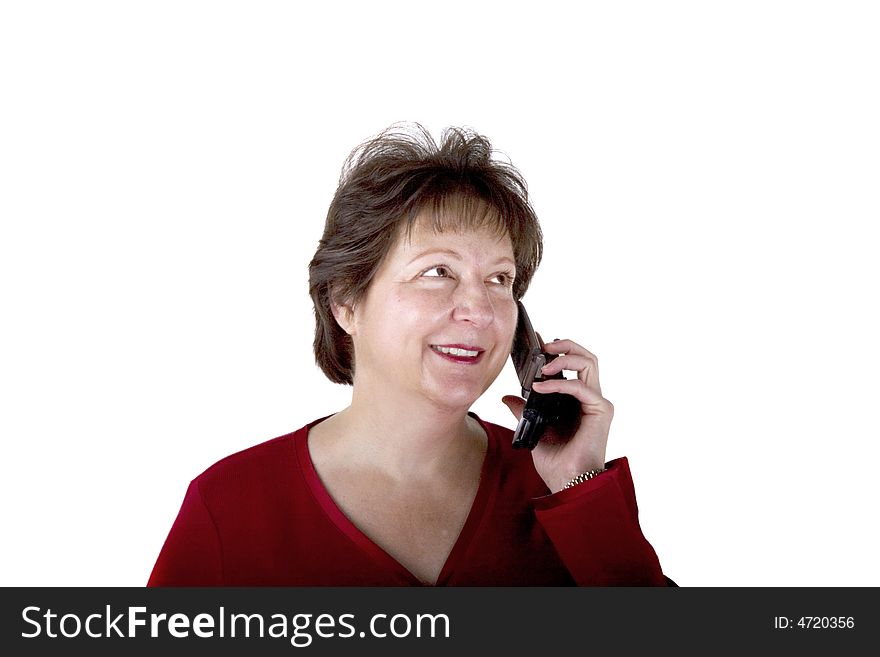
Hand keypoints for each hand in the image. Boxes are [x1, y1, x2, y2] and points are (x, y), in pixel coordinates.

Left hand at [502, 338, 612, 493]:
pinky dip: (559, 383)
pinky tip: (540, 388)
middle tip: (543, 347)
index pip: (571, 365)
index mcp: (576, 400)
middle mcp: (590, 398)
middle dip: (564, 346)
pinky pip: (580, 386)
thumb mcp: (534, 429)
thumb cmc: (557, 462)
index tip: (537, 341)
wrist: (568, 484)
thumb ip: (524, 410)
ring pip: (589, 362)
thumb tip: (508, 398)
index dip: (556, 350)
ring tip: (543, 364)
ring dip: (564, 357)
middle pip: (585, 356)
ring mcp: (597, 402)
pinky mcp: (601, 410)